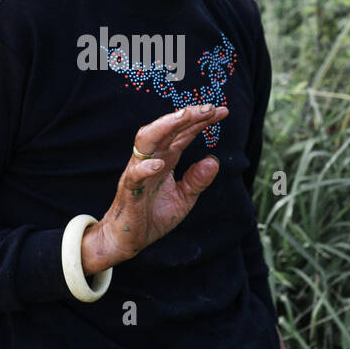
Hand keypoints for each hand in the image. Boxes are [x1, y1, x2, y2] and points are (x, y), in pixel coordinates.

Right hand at [81, 103, 227, 273]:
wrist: (128, 240)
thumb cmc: (151, 216)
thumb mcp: (183, 199)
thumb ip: (197, 180)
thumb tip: (214, 160)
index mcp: (165, 159)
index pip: (182, 134)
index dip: (200, 121)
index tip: (222, 111)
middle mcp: (150, 159)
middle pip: (166, 130)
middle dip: (185, 116)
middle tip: (207, 108)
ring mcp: (138, 173)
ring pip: (146, 141)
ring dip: (164, 127)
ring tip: (184, 117)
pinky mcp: (129, 191)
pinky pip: (135, 176)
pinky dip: (146, 168)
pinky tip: (160, 164)